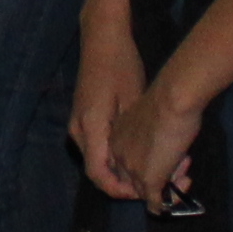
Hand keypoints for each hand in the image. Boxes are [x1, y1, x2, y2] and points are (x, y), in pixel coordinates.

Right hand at [71, 8, 145, 197]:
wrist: (102, 38)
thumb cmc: (120, 65)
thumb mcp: (132, 100)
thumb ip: (131, 135)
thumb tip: (140, 164)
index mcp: (90, 127)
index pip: (98, 174)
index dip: (119, 189)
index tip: (142, 193)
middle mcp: (79, 130)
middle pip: (97, 170)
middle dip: (124, 182)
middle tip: (153, 183)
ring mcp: (79, 124)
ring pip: (98, 159)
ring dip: (121, 169)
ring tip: (150, 168)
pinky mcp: (84, 119)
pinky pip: (98, 147)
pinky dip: (116, 155)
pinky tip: (139, 150)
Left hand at [113, 73, 210, 205]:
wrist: (173, 98)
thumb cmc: (168, 100)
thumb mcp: (154, 119)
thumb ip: (153, 134)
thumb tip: (167, 146)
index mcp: (116, 138)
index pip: (127, 162)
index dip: (151, 162)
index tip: (170, 152)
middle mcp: (118, 155)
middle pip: (134, 178)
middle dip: (161, 176)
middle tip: (184, 165)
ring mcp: (133, 169)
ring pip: (146, 192)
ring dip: (169, 186)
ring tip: (187, 171)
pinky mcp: (148, 180)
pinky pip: (155, 204)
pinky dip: (167, 203)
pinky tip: (180, 195)